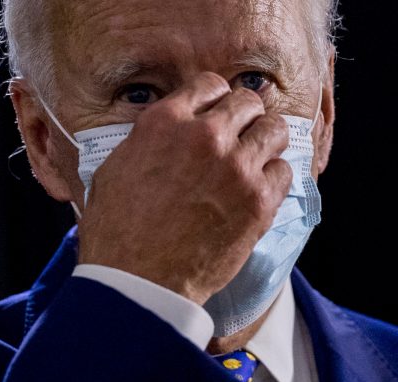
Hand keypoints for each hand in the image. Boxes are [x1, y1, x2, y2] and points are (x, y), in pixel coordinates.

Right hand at [77, 72, 291, 304]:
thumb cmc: (117, 233)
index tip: (218, 111)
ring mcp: (236, 168)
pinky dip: (274, 178)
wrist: (138, 281)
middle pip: (246, 102)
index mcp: (163, 123)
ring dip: (266, 140)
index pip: (208, 85)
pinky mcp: (258, 201)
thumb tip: (166, 134)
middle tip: (242, 134)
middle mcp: (204, 137)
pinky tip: (259, 190)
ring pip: (274, 129)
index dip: (215, 98)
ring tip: (257, 157)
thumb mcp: (114, 170)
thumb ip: (147, 142)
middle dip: (246, 116)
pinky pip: (284, 171)